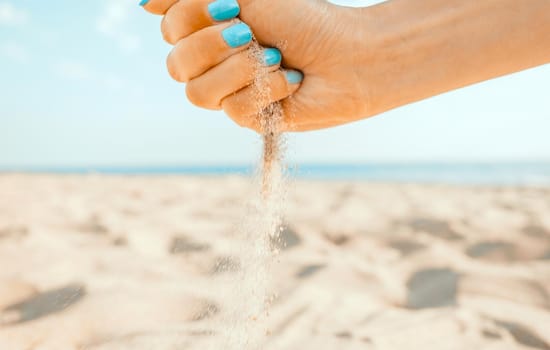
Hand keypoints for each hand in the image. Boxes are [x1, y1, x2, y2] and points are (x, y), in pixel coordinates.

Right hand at [141, 0, 369, 131]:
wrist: (350, 55)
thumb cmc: (305, 19)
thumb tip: (144, 2)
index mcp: (210, 30)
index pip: (169, 28)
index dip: (191, 17)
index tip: (231, 5)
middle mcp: (214, 63)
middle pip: (175, 64)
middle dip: (214, 44)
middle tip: (250, 32)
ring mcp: (230, 93)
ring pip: (198, 93)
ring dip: (240, 70)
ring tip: (276, 59)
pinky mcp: (250, 118)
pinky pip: (234, 110)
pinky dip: (267, 90)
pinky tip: (291, 80)